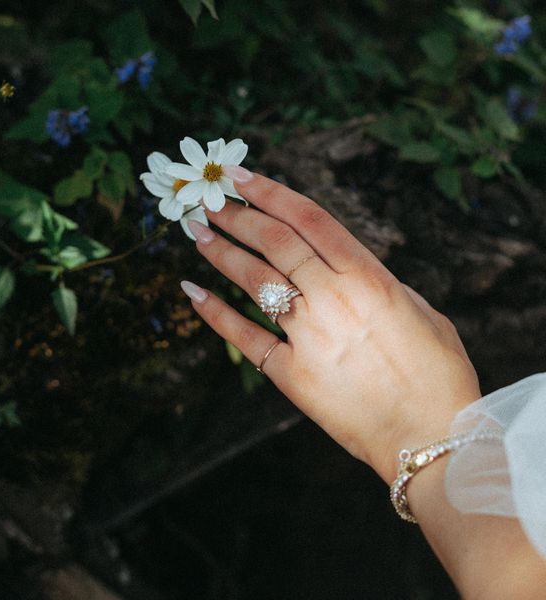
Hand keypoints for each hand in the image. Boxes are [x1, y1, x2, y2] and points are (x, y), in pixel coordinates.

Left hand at [181, 169, 480, 483]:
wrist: (429, 439)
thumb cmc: (437, 374)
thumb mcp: (422, 312)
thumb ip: (380, 284)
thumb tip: (347, 270)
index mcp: (369, 278)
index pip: (309, 219)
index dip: (271, 193)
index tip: (241, 177)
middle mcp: (333, 300)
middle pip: (274, 243)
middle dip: (237, 216)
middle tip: (209, 200)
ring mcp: (308, 337)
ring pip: (255, 281)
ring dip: (221, 253)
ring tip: (197, 233)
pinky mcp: (291, 375)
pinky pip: (246, 338)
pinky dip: (216, 314)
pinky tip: (193, 292)